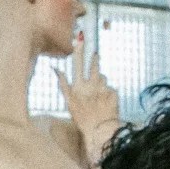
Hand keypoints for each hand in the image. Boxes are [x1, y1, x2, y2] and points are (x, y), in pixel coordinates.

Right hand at [53, 36, 120, 158]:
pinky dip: (108, 93)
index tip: (81, 37)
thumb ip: (63, 84)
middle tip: (95, 55)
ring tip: (98, 94)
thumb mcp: (68, 102)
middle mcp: (90, 86)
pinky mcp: (114, 93)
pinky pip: (111, 89)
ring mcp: (103, 89)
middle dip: (94, 59)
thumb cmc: (82, 118)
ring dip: (101, 82)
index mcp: (78, 87)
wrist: (100, 131)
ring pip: (103, 78)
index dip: (79, 50)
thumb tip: (56, 68)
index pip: (78, 64)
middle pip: (94, 66)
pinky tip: (106, 103)